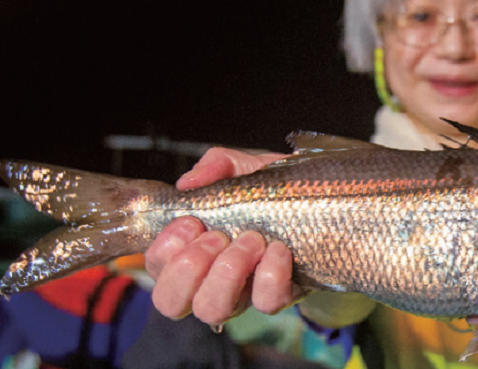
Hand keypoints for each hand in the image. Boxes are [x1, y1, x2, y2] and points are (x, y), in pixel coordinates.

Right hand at [145, 148, 299, 325]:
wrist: (321, 201)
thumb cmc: (269, 190)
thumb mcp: (242, 168)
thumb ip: (215, 165)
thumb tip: (189, 182)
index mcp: (191, 250)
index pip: (156, 269)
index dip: (164, 250)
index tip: (191, 221)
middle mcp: (210, 280)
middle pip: (172, 303)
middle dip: (189, 267)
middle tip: (218, 235)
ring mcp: (243, 294)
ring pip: (213, 310)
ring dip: (227, 272)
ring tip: (251, 239)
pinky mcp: (280, 296)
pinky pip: (266, 303)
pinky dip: (270, 275)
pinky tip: (279, 249)